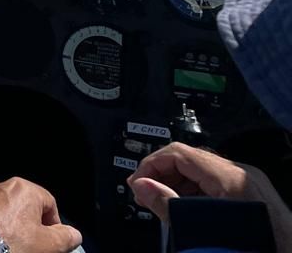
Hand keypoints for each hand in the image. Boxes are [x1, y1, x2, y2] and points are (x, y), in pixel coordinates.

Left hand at [0, 179, 81, 252]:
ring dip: (9, 224)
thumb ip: (65, 237)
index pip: (48, 202)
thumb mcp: (49, 245)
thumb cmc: (12, 246)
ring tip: (11, 243)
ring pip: (2, 210)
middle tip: (34, 243)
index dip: (54, 222)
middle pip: (23, 204)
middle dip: (31, 223)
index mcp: (22, 189)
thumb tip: (73, 234)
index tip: (53, 238)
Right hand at [129, 144, 291, 250]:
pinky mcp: (253, 197)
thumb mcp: (202, 230)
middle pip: (190, 160)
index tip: (137, 183)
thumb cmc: (258, 248)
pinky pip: (216, 186)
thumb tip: (142, 186)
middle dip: (162, 176)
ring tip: (162, 205)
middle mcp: (243, 175)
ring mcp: (250, 185)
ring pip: (202, 173)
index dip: (151, 165)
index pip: (178, 153)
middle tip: (144, 194)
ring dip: (177, 186)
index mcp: (232, 177)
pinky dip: (195, 195)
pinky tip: (185, 211)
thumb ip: (169, 206)